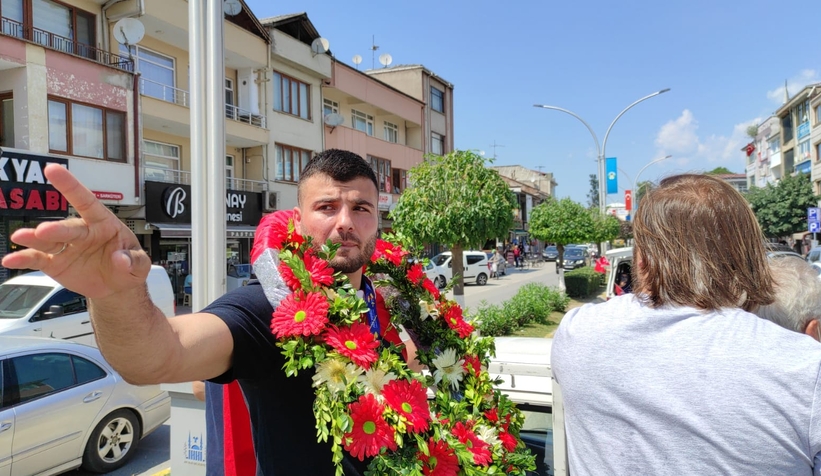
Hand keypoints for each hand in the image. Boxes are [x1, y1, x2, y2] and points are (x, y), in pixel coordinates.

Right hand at [1, 164, 150, 299]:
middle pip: (67, 227)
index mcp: (104, 224)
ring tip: (20, 238)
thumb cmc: (128, 267)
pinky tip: (10, 260)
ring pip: (47, 240)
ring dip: (33, 238)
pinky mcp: (55, 263)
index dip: (71, 186)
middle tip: (44, 231)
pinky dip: (23, 259)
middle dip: (56, 228)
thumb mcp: (140, 264)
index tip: (53, 170)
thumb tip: (120, 258)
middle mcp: (82, 232)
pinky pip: (37, 259)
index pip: (87, 202)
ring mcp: (66, 247)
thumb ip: (134, 260)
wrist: (117, 287)